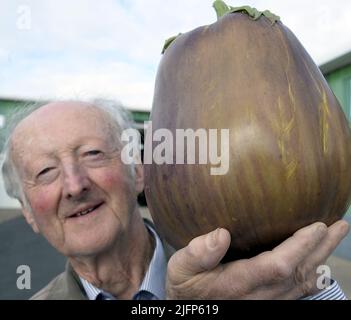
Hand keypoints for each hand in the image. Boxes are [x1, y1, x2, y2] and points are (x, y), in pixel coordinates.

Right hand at [166, 220, 348, 298]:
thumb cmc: (186, 285)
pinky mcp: (268, 304)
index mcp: (236, 284)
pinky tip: (320, 263)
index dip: (299, 247)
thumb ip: (198, 253)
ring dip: (321, 259)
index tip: (317, 226)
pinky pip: (297, 293)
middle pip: (298, 274)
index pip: (277, 266)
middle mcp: (257, 297)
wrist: (190, 308)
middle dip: (320, 249)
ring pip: (302, 283)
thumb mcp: (181, 267)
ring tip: (335, 237)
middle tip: (339, 226)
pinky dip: (313, 276)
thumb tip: (221, 234)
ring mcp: (265, 303)